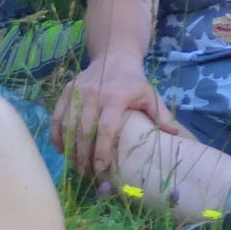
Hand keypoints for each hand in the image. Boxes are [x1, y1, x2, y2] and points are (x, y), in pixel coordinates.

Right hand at [54, 52, 180, 178]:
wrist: (113, 56)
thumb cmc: (133, 81)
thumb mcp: (150, 95)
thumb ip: (160, 115)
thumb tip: (174, 135)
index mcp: (115, 97)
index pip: (106, 128)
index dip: (102, 151)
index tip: (101, 168)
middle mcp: (93, 94)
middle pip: (84, 131)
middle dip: (83, 156)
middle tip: (87, 173)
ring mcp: (77, 92)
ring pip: (68, 127)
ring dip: (70, 150)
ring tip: (76, 165)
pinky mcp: (66, 92)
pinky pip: (56, 118)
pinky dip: (57, 137)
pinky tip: (62, 150)